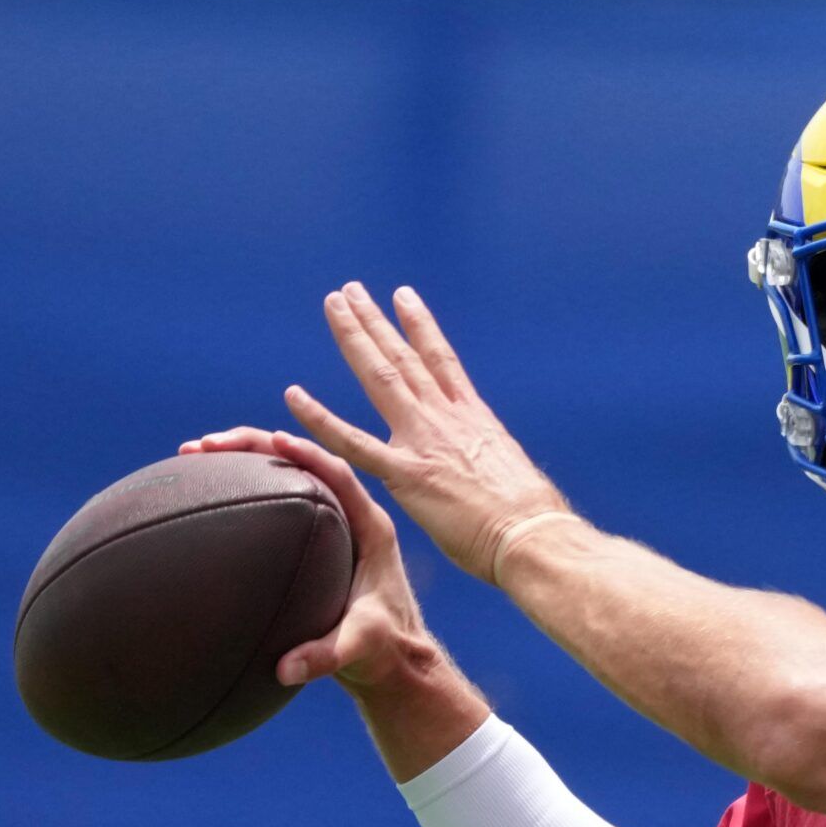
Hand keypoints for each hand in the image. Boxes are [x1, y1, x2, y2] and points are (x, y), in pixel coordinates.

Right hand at [178, 426, 438, 696]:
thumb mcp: (359, 649)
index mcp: (371, 530)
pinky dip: (245, 487)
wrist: (393, 659)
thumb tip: (286, 669)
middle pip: (303, 462)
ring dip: (244, 459)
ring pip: (286, 475)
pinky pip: (277, 499)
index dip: (308, 453)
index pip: (339, 475)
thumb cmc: (385, 649)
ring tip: (196, 452)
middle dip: (255, 445)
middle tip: (207, 444)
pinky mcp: (312, 539)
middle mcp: (351, 518)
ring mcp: (331, 525)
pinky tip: (207, 487)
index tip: (274, 439)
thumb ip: (326, 657)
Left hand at [286, 281, 572, 582]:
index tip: (403, 297)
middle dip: (375, 321)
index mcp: (474, 419)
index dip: (420, 326)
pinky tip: (293, 397)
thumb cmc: (530, 522)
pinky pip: (351, 443)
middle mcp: (447, 419)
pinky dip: (320, 419)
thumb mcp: (511, 478)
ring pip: (381, 377)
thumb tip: (488, 473)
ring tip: (334, 305)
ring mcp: (424, 441)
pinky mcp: (405, 475)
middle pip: (404, 358)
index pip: (442, 360)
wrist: (532, 535)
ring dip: (355, 337)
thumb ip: (486, 465)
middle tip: (351, 292)